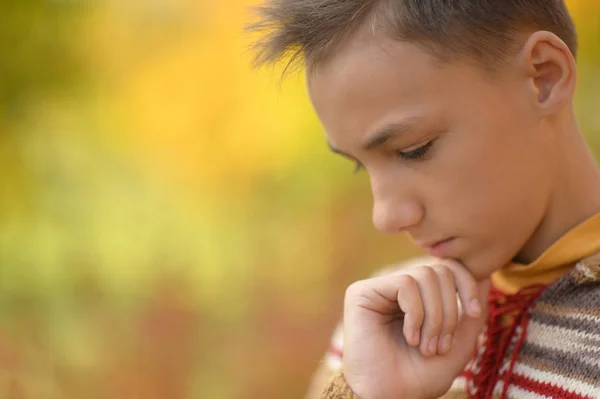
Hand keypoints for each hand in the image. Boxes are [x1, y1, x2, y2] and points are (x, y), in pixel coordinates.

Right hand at [341, 259, 489, 398]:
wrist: (391, 397)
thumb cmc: (420, 376)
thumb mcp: (458, 344)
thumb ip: (471, 313)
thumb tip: (485, 277)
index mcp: (417, 296)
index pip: (447, 268)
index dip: (466, 283)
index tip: (474, 312)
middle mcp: (396, 288)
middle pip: (439, 271)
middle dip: (450, 310)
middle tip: (441, 345)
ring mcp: (379, 288)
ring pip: (424, 275)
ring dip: (434, 317)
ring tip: (426, 346)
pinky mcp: (362, 292)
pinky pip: (405, 284)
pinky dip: (416, 314)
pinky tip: (410, 338)